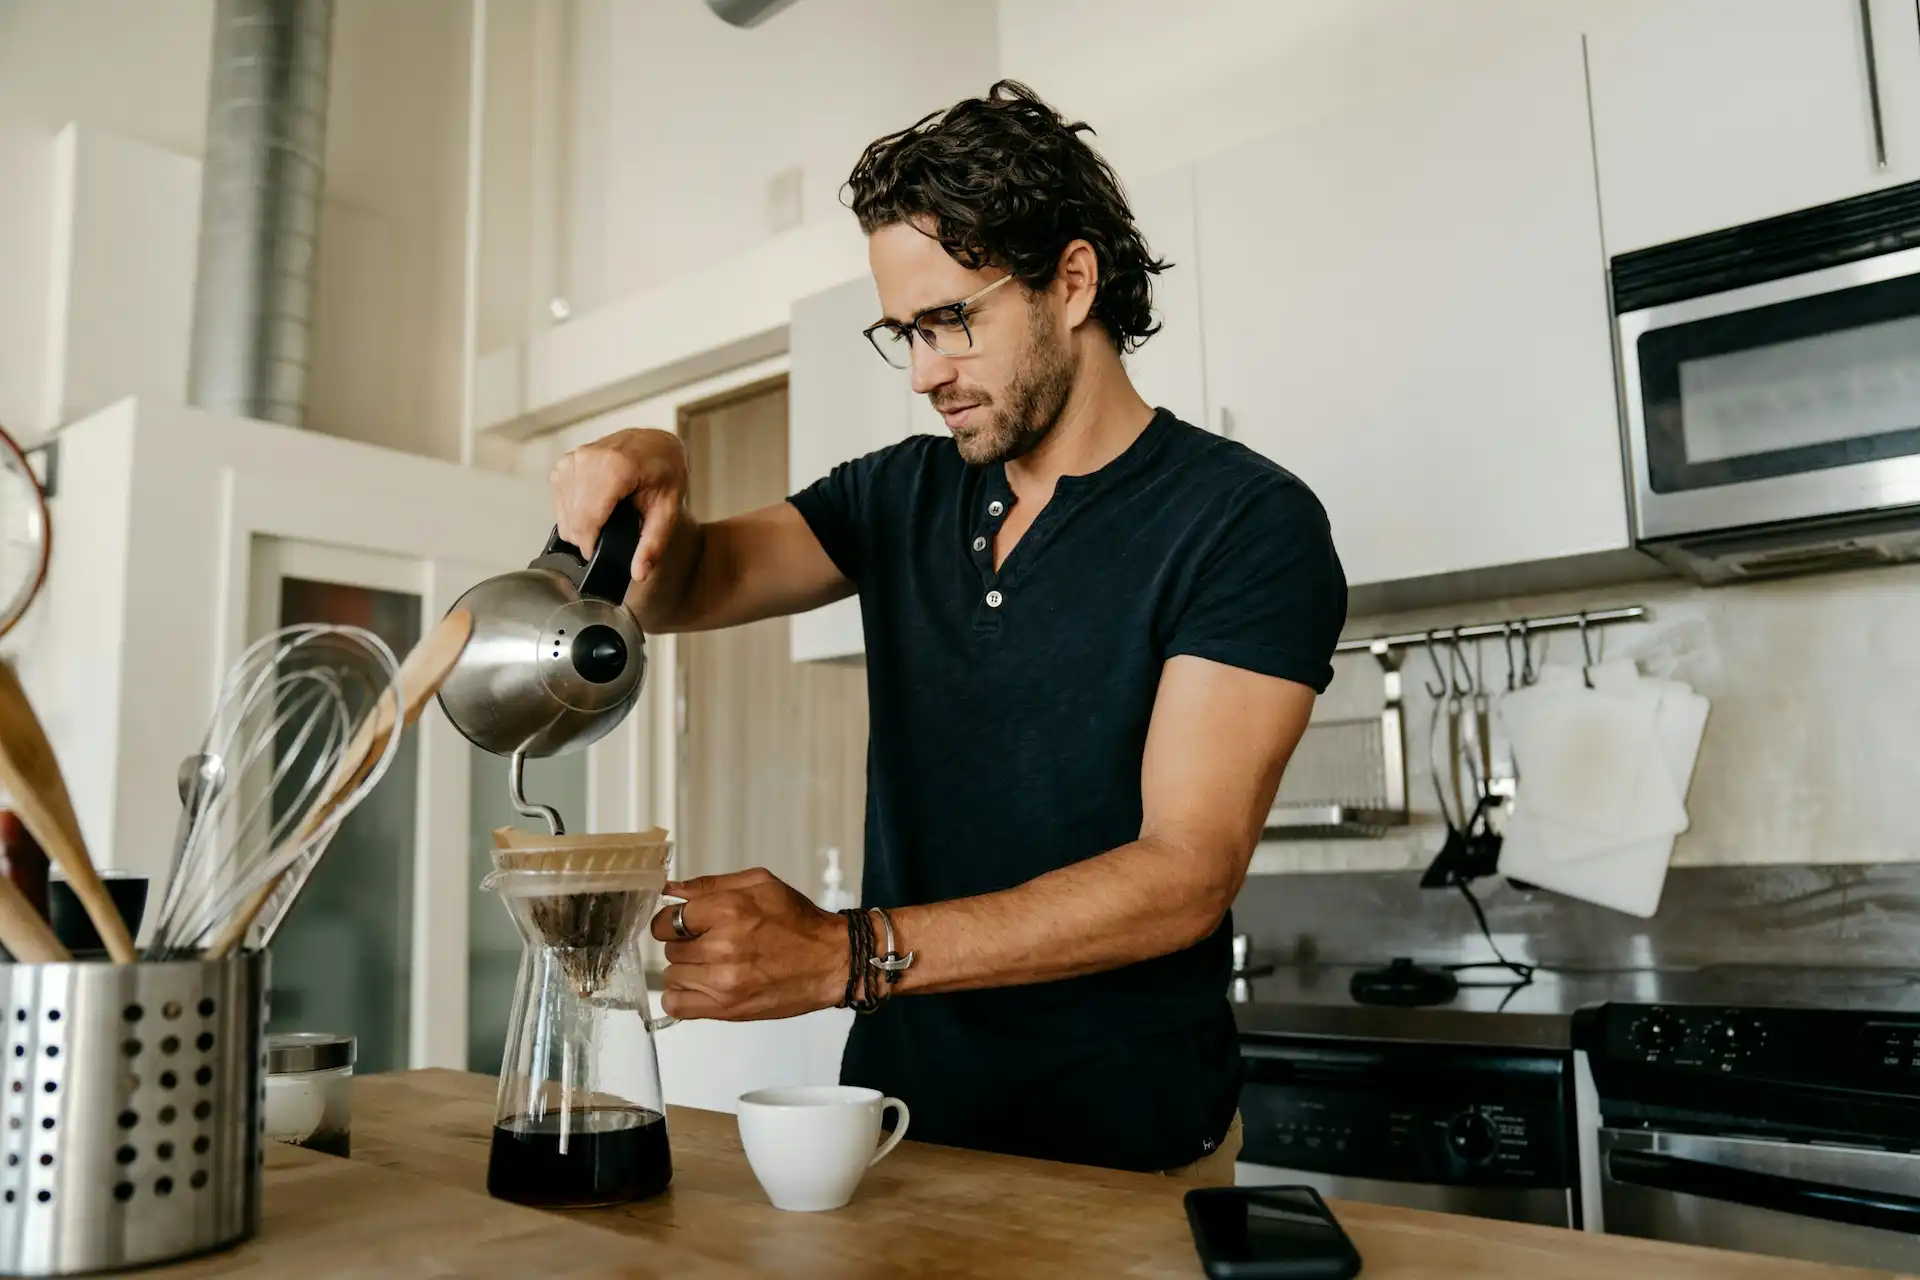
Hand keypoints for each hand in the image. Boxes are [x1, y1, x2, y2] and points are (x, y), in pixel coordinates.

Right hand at [550, 428, 688, 584]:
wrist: (655, 442)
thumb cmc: (664, 470)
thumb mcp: (669, 508)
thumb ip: (654, 543)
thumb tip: (639, 572)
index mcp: (615, 467)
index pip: (586, 521)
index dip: (591, 546)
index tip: (601, 554)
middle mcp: (588, 459)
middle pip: (573, 520)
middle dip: (588, 538)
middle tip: (613, 535)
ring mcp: (573, 459)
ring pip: (563, 514)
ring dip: (580, 526)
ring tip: (608, 518)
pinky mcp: (565, 463)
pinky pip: (559, 502)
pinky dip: (573, 513)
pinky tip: (595, 508)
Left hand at [649, 868, 846, 1020]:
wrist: (830, 961)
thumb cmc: (798, 921)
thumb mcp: (759, 884)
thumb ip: (710, 885)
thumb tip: (670, 889)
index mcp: (727, 909)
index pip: (666, 920)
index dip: (673, 921)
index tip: (687, 924)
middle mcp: (721, 946)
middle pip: (669, 949)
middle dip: (685, 944)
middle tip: (711, 943)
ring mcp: (723, 981)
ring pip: (672, 975)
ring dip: (687, 970)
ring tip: (713, 964)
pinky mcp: (726, 1008)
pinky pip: (677, 1005)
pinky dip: (682, 996)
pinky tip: (702, 986)